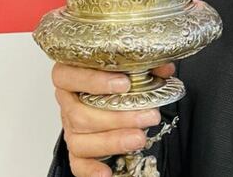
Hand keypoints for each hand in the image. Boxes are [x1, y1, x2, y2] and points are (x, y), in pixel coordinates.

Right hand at [52, 63, 175, 176]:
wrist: (112, 98)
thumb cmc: (117, 81)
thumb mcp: (130, 69)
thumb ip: (146, 66)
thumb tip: (165, 68)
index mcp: (72, 76)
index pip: (67, 76)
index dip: (93, 80)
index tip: (125, 84)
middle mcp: (67, 101)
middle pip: (79, 113)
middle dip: (117, 117)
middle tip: (147, 116)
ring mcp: (70, 127)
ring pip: (79, 139)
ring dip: (112, 141)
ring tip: (140, 138)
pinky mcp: (77, 149)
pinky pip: (78, 163)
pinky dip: (91, 170)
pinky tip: (107, 172)